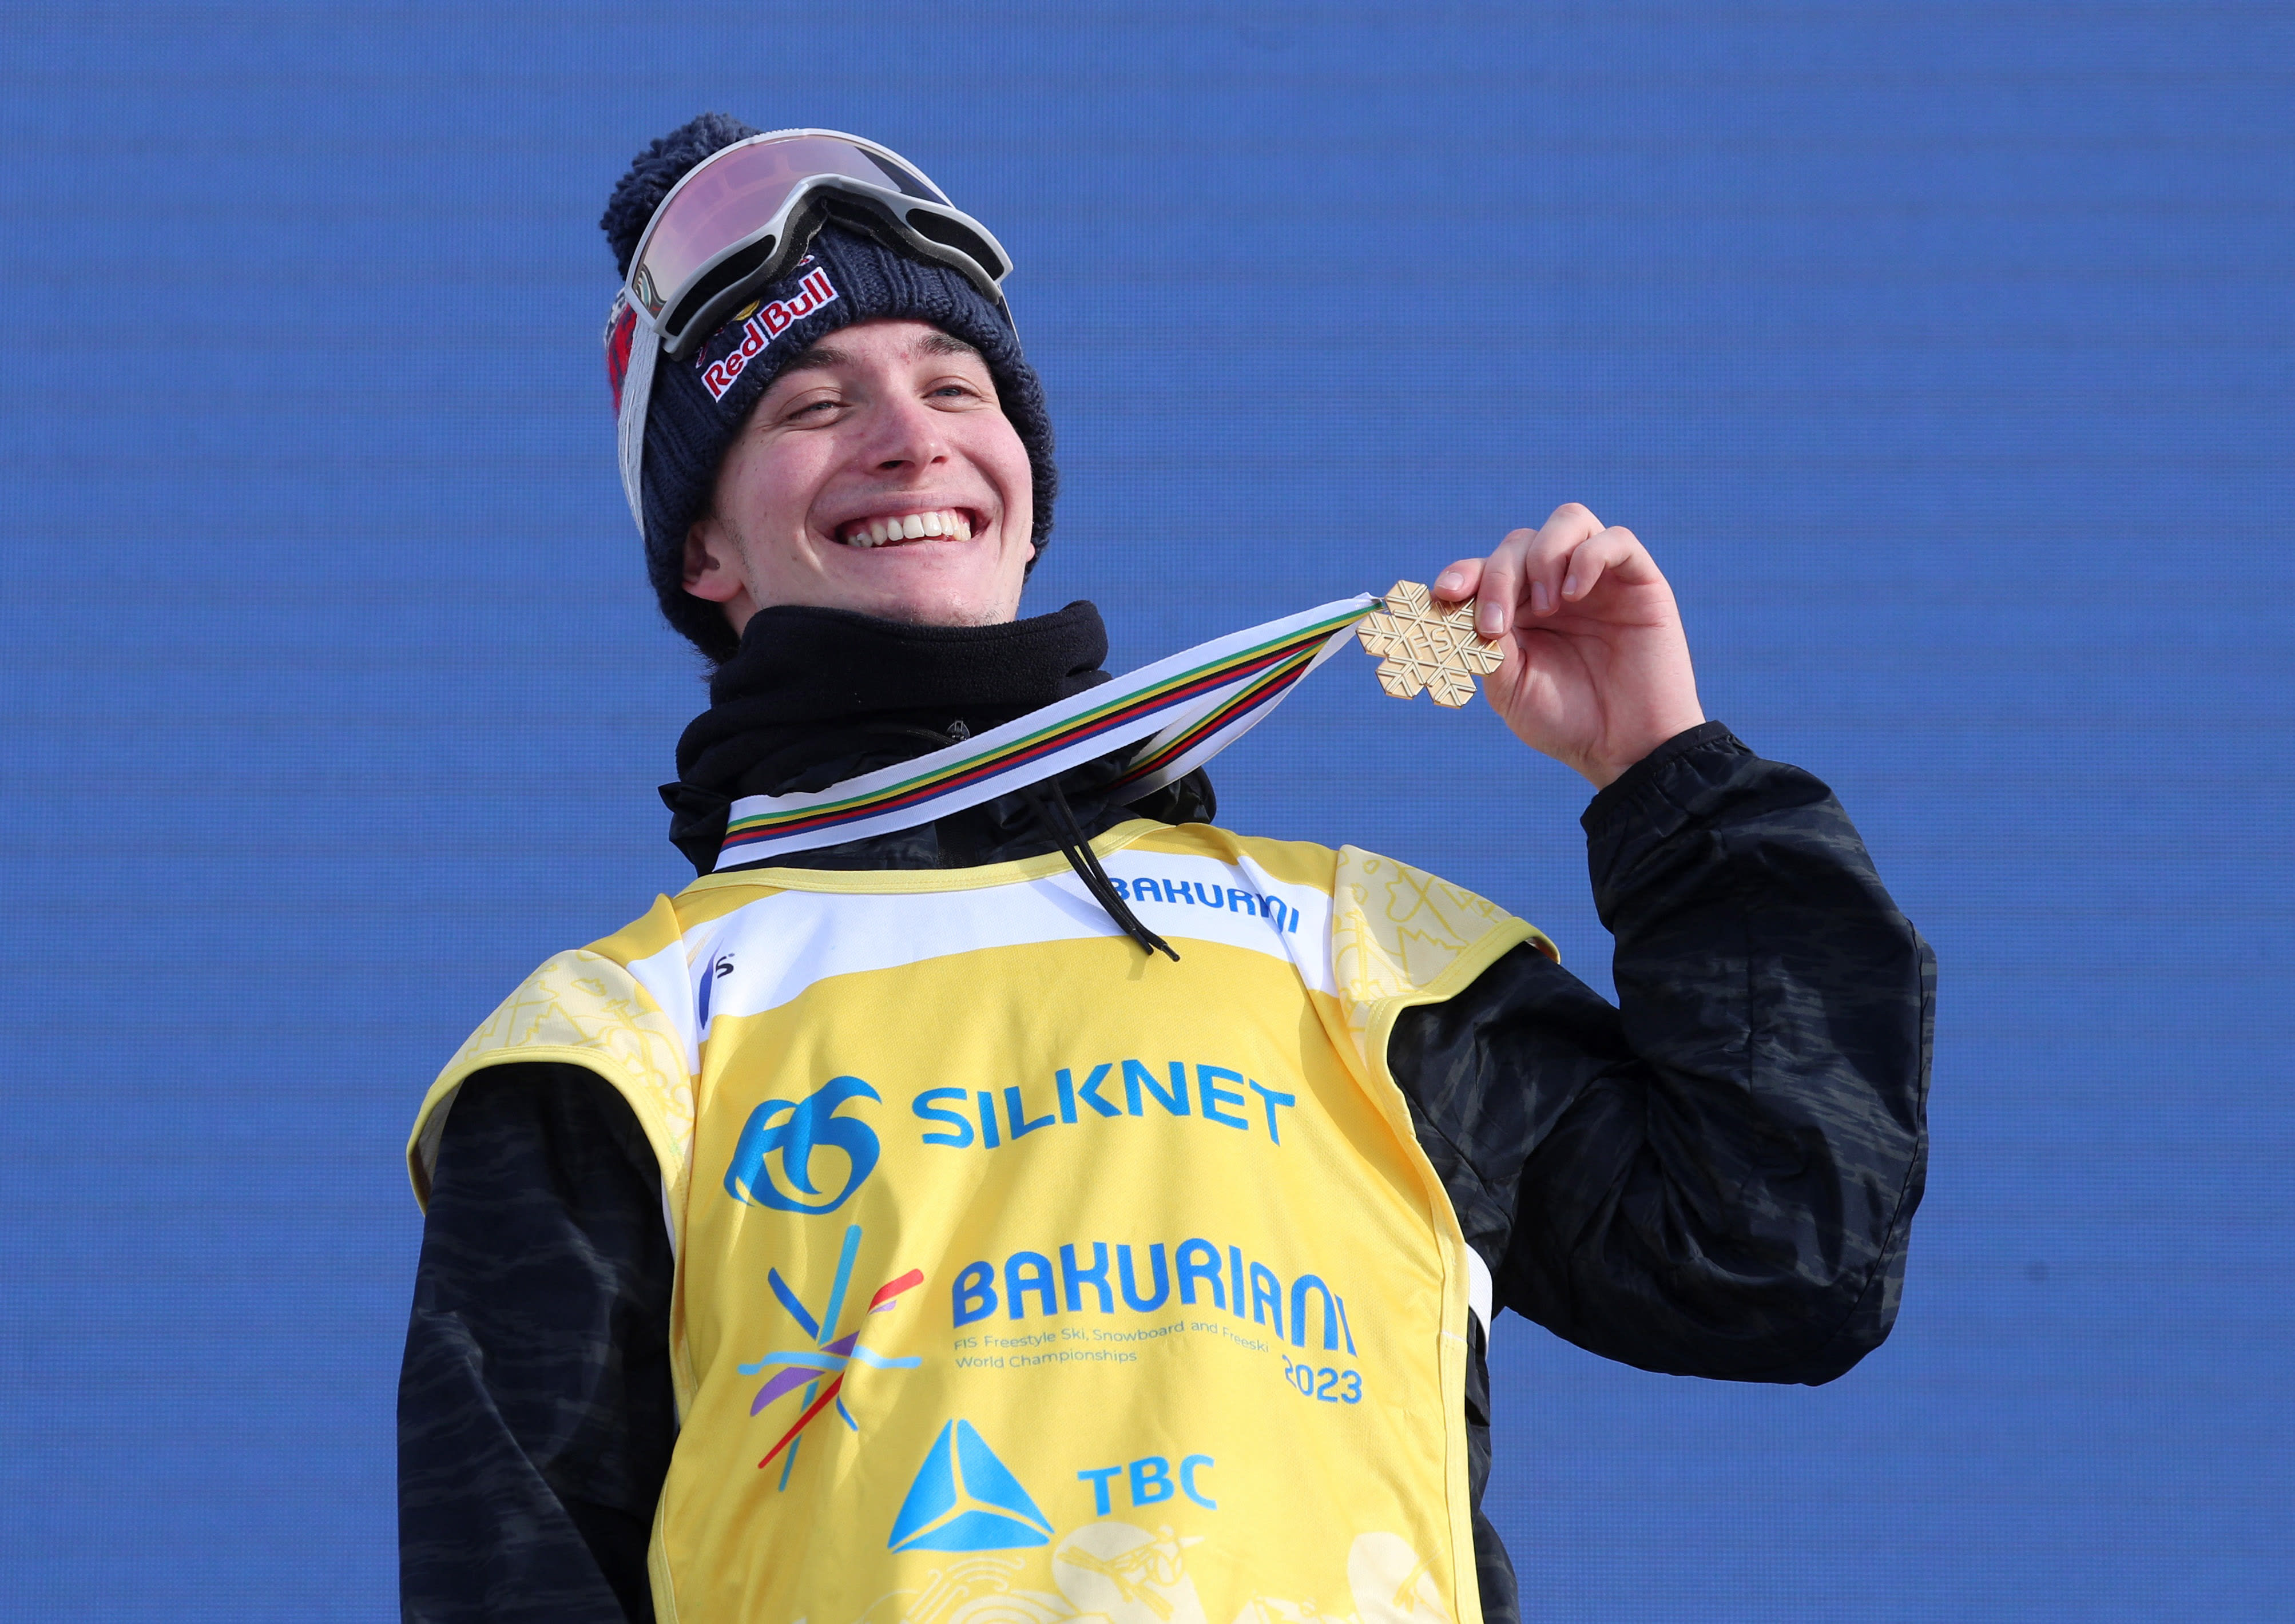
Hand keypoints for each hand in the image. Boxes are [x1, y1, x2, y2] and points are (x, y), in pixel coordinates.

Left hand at [1432, 504, 1704, 787]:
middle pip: (1519, 543)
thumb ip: (1485, 643)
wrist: (1626, 750)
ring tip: (1547, 606)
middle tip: (1496, 625)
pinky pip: (1615, 539)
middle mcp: (1557, 587)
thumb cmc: (1566, 722)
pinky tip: (1574, 595)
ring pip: (1568, 521)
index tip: (1445, 593)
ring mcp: (1598, 580)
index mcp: (1520, 610)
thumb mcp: (1510, 687)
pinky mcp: (1639, 582)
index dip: (1463, 572)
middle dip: (1498, 576)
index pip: (1485, 568)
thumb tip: (1458, 605)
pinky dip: (1588, 556)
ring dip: (1543, 556)